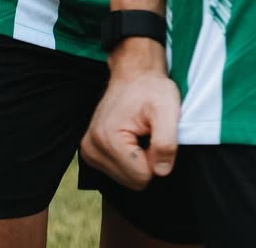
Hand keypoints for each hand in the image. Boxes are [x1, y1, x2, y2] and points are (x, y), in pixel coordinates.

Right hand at [81, 41, 180, 190]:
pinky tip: (129, 138)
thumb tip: (161, 171)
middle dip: (146, 160)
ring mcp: (88, 151)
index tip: (152, 132)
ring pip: (127, 180)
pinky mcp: (91, 153)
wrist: (133, 74)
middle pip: (133, 182)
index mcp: (107, 138)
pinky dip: (129, 159)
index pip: (142, 177)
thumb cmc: (150, 89)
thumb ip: (166, 143)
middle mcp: (91, 147)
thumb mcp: (167, 109)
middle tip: (146, 133)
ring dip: (138, 159)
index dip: (155, 157)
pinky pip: (119, 173)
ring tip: (138, 133)